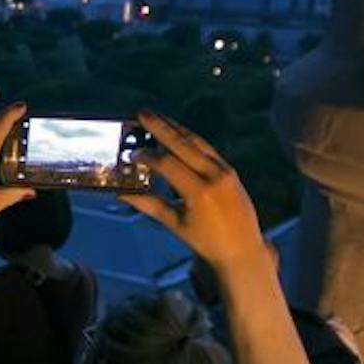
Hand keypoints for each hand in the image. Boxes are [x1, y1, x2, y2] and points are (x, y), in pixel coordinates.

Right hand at [118, 112, 268, 279]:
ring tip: (157, 117)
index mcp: (199, 193)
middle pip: (183, 144)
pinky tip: (177, 133)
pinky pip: (207, 149)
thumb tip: (122, 194)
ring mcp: (225, 171)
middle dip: (160, 128)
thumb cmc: (207, 241)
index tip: (131, 153)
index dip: (147, 157)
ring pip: (196, 142)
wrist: (242, 249)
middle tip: (142, 113)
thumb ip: (148, 204)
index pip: (167, 165)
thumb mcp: (175, 224)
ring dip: (175, 128)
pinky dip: (190, 139)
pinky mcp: (230, 171)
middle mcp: (214, 177)